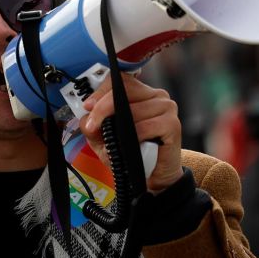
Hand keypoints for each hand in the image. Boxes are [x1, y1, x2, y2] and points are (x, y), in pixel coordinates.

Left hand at [80, 71, 182, 193]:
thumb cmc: (132, 153)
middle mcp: (157, 96)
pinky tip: (130, 145)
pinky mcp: (173, 124)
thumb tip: (85, 117)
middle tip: (93, 125)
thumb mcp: (105, 139)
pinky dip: (134, 136)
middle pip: (125, 90)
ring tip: (112, 143)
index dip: (102, 91)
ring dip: (118, 127)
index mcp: (142, 93)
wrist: (154, 177)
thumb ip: (93, 126)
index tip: (88, 106)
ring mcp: (167, 108)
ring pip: (134, 109)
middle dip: (104, 108)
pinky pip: (147, 126)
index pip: (121, 80)